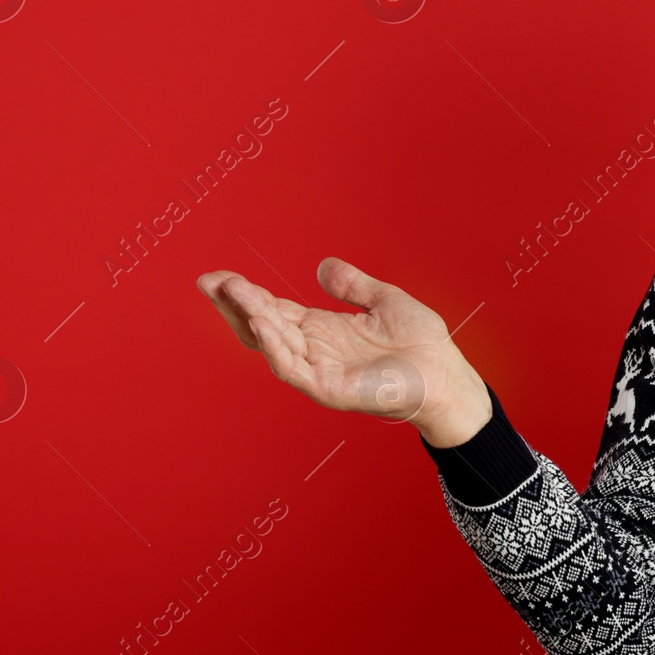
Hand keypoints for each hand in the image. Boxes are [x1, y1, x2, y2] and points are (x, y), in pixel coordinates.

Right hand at [196, 257, 491, 445]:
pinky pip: (293, 368)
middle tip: (208, 281)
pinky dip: (275, 345)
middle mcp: (313, 351)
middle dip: (233, 304)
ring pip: (271, 345)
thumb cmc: (420, 343)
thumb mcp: (383, 300)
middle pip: (261, 327)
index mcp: (322, 330)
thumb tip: (323, 265)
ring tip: (233, 291)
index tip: (219, 276)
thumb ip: (352, 285)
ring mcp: (318, 372)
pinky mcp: (328, 389)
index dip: (245, 293)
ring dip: (250, 317)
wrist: (446, 374)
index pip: (272, 310)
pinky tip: (263, 322)